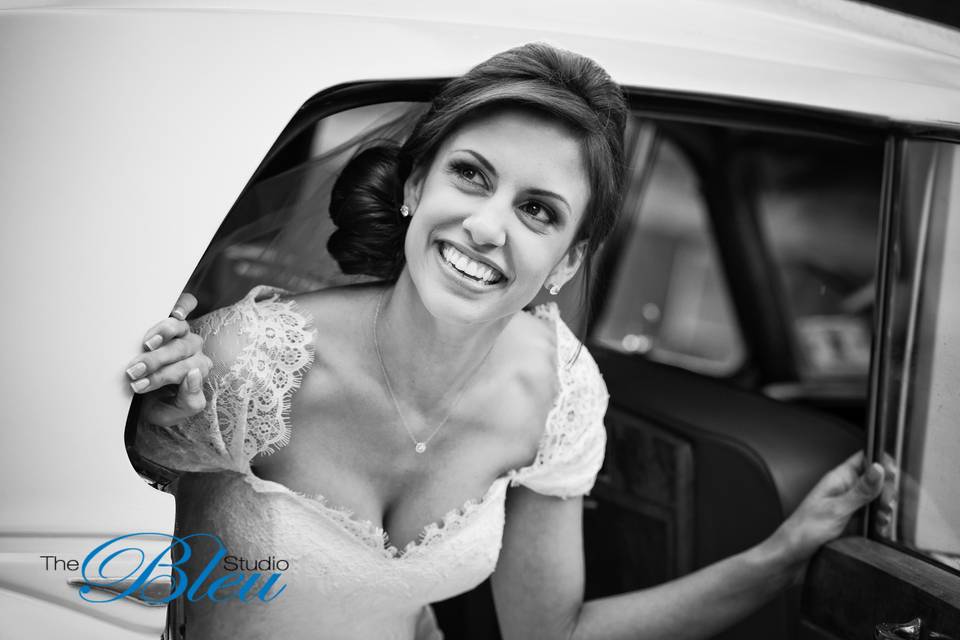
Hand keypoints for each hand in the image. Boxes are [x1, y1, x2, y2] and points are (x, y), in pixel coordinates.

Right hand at [124, 292, 212, 426]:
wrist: (138, 399)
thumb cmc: (157, 404)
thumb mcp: (174, 412)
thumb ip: (190, 399)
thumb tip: (194, 374)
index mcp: (198, 371)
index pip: (188, 370)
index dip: (161, 377)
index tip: (137, 386)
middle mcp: (194, 350)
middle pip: (180, 350)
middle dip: (154, 362)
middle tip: (132, 371)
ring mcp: (185, 333)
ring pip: (180, 329)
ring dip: (163, 335)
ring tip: (146, 345)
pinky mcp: (173, 319)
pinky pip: (187, 305)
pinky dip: (183, 306)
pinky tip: (176, 313)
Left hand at [770, 450, 884, 567]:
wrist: (790, 558)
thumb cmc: (802, 531)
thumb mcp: (836, 509)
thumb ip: (860, 490)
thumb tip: (878, 468)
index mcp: (837, 480)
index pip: (863, 459)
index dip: (880, 461)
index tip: (893, 473)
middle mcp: (843, 491)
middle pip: (875, 481)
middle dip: (887, 490)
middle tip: (887, 502)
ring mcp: (847, 508)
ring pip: (875, 500)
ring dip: (884, 508)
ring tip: (884, 517)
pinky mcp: (850, 525)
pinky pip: (872, 518)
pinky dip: (879, 522)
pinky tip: (880, 529)